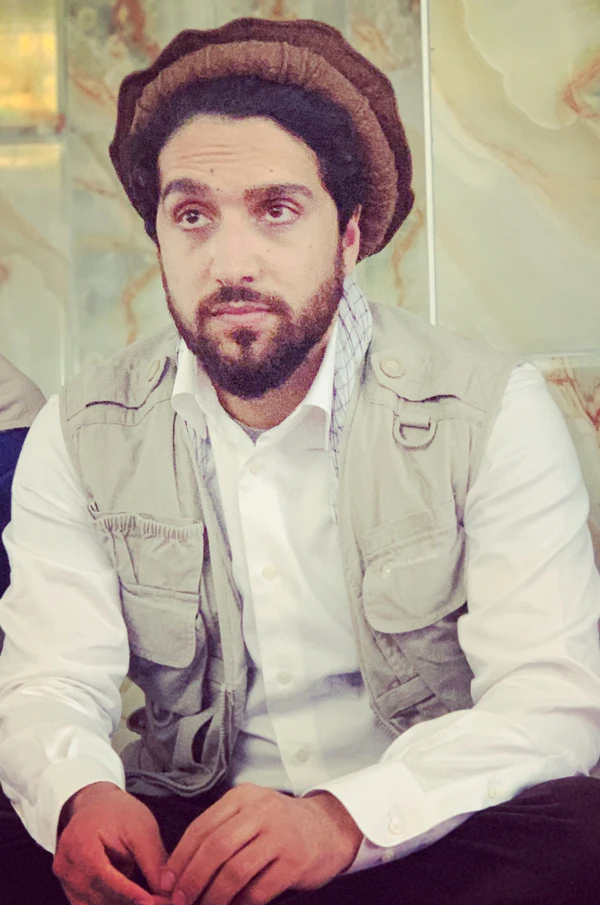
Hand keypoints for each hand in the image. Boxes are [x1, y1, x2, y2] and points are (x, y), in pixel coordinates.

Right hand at [53, 781, 171, 904]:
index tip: (151, 901)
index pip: (105, 878)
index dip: (129, 893)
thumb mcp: (141, 829)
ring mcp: (64, 880)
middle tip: (158, 902)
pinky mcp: (69, 889)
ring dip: (121, 904)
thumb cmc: (119, 813)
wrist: (95, 805)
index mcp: (80, 844)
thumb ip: (153, 861)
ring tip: (146, 897)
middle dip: (129, 902)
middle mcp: (65, 866)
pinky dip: (111, 904)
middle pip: (99, 897)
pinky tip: (131, 899)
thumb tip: (167, 893)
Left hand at [160, 783, 362, 904]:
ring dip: (213, 897)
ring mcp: (280, 835)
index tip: (167, 882)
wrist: (328, 828)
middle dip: (192, 879)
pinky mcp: (295, 861)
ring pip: (234, 871)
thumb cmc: (279, 826)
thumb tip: (180, 871)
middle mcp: (261, 811)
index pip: (202, 827)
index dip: (180, 858)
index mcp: (243, 796)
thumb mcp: (250, 814)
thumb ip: (220, 832)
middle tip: (180, 901)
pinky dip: (240, 904)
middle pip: (214, 848)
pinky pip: (258, 890)